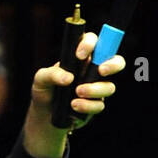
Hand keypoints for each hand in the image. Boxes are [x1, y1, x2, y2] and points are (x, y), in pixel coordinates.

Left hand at [22, 30, 125, 157]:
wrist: (44, 116)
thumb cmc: (44, 91)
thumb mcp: (41, 79)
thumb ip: (51, 74)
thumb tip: (68, 78)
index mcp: (80, 57)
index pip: (93, 42)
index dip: (90, 44)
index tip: (79, 55)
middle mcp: (92, 70)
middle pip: (116, 61)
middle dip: (113, 64)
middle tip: (101, 70)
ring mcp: (97, 88)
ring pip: (109, 87)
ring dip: (95, 90)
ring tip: (77, 93)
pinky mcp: (96, 104)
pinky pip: (100, 105)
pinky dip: (87, 106)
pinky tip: (74, 106)